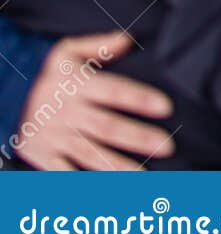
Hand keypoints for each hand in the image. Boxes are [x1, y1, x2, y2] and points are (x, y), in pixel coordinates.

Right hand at [14, 31, 175, 170]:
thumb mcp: (65, 50)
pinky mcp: (40, 155)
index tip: (166, 107)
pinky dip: (82, 185)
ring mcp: (52, 136)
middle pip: (106, 127)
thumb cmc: (40, 73)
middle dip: (137, 138)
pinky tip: (104, 193)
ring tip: (143, 178)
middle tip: (167, 147)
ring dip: (117, 167)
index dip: (139, 99)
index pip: (113, 91)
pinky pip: (63, 173)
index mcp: (76, 84)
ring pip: (89, 154)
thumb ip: (99, 45)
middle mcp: (65, 112)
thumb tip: (130, 39)